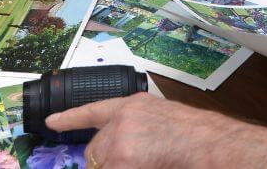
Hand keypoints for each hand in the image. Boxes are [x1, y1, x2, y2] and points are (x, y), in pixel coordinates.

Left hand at [45, 93, 266, 167]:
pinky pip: (110, 168)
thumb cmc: (200, 137)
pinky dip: (123, 167)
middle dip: (109, 162)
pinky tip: (153, 162)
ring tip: (154, 161)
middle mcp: (123, 117)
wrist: (214, 144)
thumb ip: (140, 130)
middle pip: (96, 150)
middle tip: (139, 162)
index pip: (94, 110)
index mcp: (135, 105)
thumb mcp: (166, 122)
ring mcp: (118, 136)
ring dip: (119, 166)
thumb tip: (130, 149)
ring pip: (102, 164)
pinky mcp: (118, 156)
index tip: (51, 122)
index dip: (71, 118)